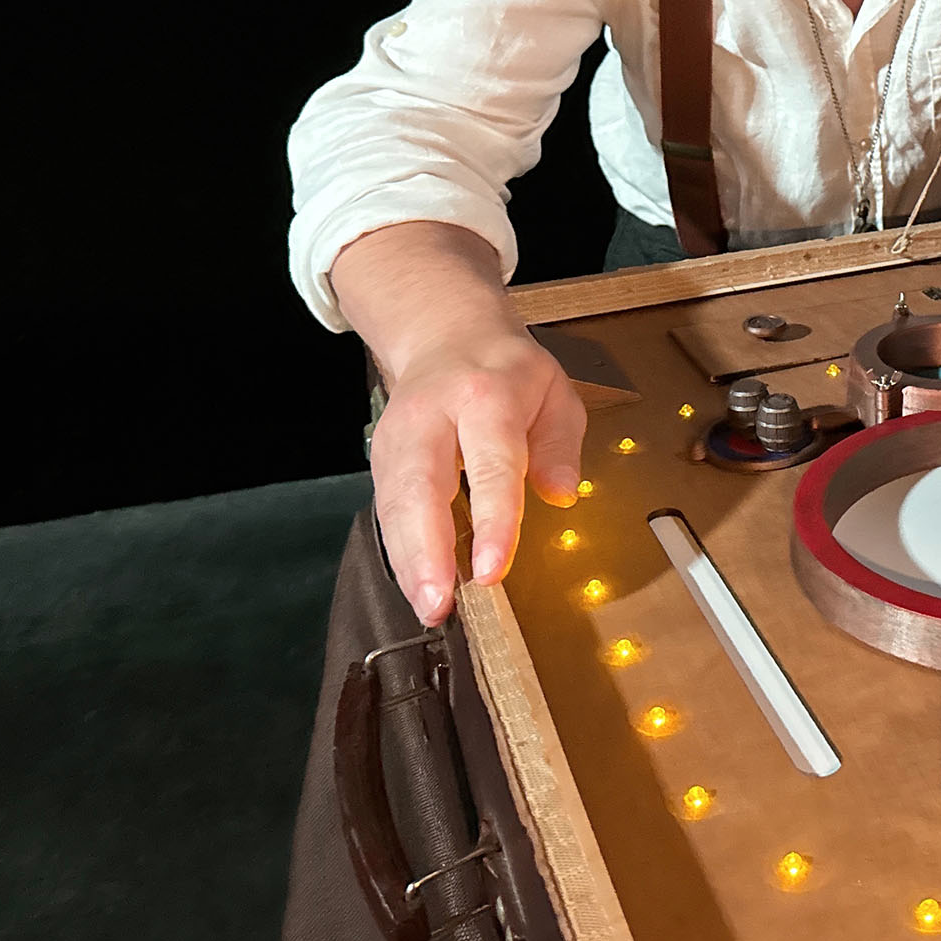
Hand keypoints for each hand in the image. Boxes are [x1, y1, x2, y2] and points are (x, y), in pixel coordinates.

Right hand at [369, 326, 585, 624]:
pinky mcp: (380, 457)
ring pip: (394, 504)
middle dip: (426, 551)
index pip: (489, 463)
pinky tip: (417, 584)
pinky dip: (401, 552)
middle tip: (438, 603)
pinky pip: (386, 510)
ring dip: (408, 561)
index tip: (491, 570)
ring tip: (428, 607)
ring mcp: (398, 436)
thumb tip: (561, 494)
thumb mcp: (556, 391)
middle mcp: (432, 415)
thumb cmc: (508, 371)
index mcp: (486, 396)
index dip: (491, 519)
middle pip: (420, 486)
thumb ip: (560, 444)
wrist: (445, 333)